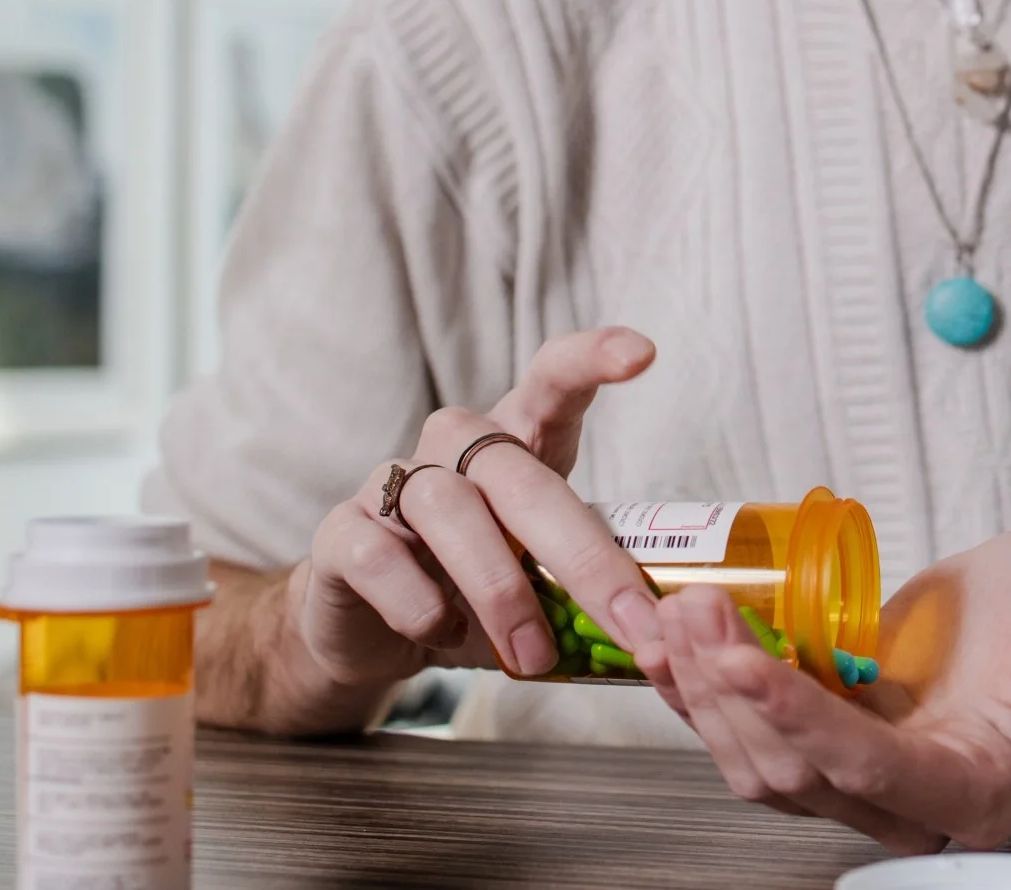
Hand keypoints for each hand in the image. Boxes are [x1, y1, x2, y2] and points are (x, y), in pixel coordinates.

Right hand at [290, 328, 663, 689]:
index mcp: (517, 442)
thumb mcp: (542, 582)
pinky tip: (443, 634)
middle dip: (583, 555)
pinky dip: (418, 602)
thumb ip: (590, 588)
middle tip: (631, 621)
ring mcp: (392, 484)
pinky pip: (378, 554)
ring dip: (501, 590)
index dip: (592, 358)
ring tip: (532, 655)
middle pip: (519, 474)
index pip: (552, 379)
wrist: (372, 632)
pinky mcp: (341, 534)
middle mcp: (454, 448)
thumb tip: (669, 636)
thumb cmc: (475, 591)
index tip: (641, 355)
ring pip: (449, 508)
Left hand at [637, 527, 1010, 853]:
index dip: (799, 721)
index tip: (745, 659)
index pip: (869, 771)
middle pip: (792, 772)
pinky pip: (747, 724)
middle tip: (698, 608)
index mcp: (973, 791)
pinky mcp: (827, 728)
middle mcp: (906, 797)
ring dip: (703, 690)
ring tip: (679, 610)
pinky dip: (699, 686)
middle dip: (732, 695)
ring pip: (755, 757)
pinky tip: (664, 640)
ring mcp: (858, 767)